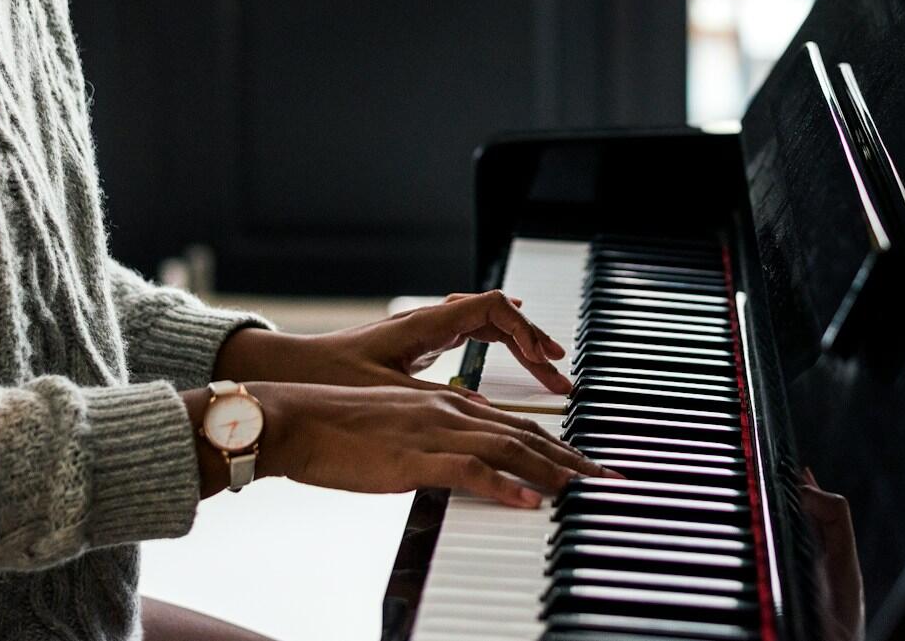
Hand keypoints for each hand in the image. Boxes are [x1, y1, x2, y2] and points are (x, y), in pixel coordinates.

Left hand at [217, 290, 571, 397]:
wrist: (283, 376)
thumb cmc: (325, 381)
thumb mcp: (385, 396)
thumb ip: (434, 403)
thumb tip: (484, 415)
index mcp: (423, 325)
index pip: (491, 310)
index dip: (525, 334)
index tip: (547, 363)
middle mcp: (425, 320)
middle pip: (494, 313)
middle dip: (530, 339)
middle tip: (557, 370)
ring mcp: (419, 330)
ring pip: (481, 321)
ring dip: (514, 340)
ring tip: (543, 363)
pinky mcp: (412, 345)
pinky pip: (466, 332)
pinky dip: (492, 342)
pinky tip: (503, 356)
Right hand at [251, 382, 606, 506]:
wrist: (294, 419)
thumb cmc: (337, 431)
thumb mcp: (396, 433)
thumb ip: (432, 443)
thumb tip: (459, 465)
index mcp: (446, 405)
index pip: (516, 424)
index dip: (558, 444)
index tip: (589, 465)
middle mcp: (449, 411)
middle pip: (526, 433)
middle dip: (573, 458)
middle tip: (610, 480)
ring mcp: (434, 431)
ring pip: (509, 447)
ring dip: (554, 469)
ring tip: (588, 489)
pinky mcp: (414, 457)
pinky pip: (470, 470)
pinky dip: (506, 485)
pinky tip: (531, 500)